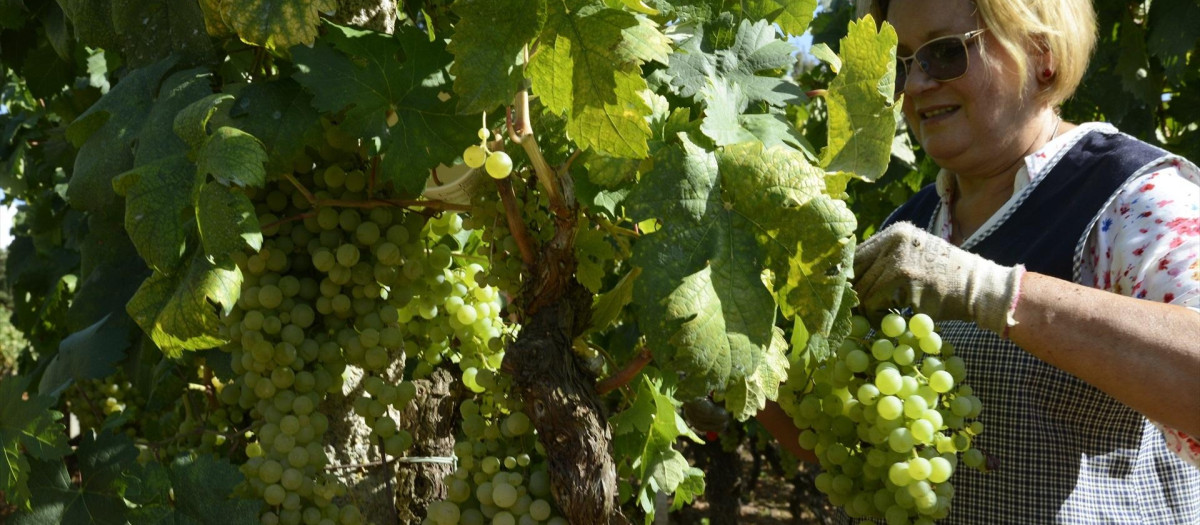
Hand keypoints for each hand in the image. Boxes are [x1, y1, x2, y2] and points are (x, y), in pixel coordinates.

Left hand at [852, 222, 1024, 333]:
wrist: (979, 288)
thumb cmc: (945, 277)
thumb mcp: (916, 255)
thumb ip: (886, 258)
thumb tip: (847, 275)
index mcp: (895, 232)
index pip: (855, 253)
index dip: (846, 276)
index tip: (846, 293)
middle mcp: (894, 240)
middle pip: (853, 270)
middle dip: (851, 293)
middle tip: (854, 309)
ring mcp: (899, 259)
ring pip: (861, 289)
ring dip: (865, 308)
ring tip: (876, 315)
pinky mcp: (905, 281)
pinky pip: (873, 303)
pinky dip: (876, 316)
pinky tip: (889, 319)